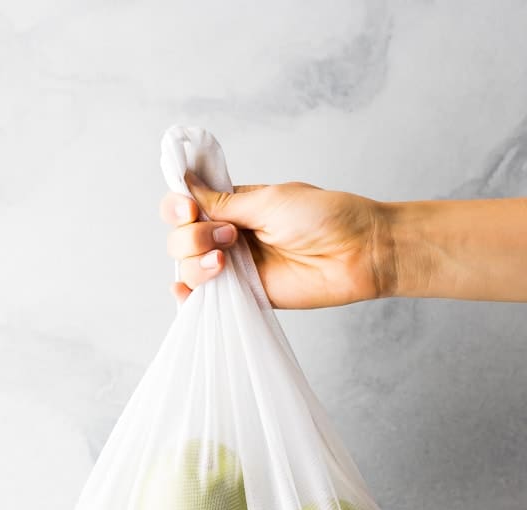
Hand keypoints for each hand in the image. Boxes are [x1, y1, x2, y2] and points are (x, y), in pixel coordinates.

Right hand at [159, 171, 392, 308]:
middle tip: (229, 237)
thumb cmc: (324, 217)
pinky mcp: (246, 295)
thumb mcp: (269, 200)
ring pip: (188, 267)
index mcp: (235, 207)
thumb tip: (186, 185)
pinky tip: (187, 290)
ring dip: (194, 263)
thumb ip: (224, 202)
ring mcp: (237, 267)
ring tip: (224, 261)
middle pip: (180, 238)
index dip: (176, 207)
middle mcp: (230, 236)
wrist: (358, 252)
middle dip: (191, 236)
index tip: (188, 209)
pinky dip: (188, 296)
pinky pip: (206, 299)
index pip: (186, 205)